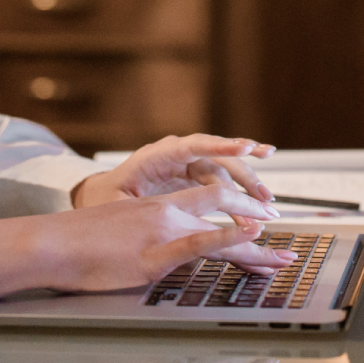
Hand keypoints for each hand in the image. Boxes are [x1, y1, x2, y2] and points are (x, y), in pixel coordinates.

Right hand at [0, 184, 296, 298]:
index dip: (241, 213)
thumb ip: (148, 238)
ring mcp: (165, 230)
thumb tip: (160, 254)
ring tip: (284, 257)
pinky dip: (231, 236)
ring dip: (258, 244)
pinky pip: (202, 242)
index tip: (262, 226)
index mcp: (161, 206)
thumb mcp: (123, 234)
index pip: (213, 203)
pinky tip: (252, 234)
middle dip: (260, 224)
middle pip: (227, 212)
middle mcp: (169, 212)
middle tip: (284, 245)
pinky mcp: (157, 253)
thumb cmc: (79, 244)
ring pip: (224, 228)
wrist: (50, 243)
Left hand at [73, 133, 278, 208]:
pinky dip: (238, 191)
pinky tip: (257, 199)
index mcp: (155, 156)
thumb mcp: (116, 205)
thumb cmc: (102, 200)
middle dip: (244, 173)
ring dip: (246, 184)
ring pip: (224, 170)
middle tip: (263, 194)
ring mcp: (185, 166)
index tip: (245, 148)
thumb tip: (166, 216)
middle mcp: (175, 155)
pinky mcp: (191, 178)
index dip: (221, 146)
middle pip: (216, 158)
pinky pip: (220, 181)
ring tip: (267, 201)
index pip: (193, 146)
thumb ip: (141, 209)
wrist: (96, 197)